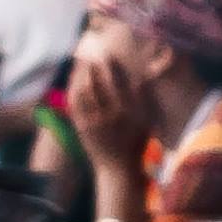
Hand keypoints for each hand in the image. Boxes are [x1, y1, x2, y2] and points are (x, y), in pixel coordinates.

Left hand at [65, 33, 150, 172]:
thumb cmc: (135, 143)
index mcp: (129, 113)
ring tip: (80, 61)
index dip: (112, 66)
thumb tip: (144, 75)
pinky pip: (74, 103)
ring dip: (80, 74)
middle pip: (98, 83)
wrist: (117, 169)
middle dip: (92, 65)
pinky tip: (74, 79)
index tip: (109, 54)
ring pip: (83, 91)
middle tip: (90, 52)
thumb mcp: (147, 122)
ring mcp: (94, 122)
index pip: (119, 83)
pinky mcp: (82, 127)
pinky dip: (73, 88)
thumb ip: (145, 98)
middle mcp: (110, 116)